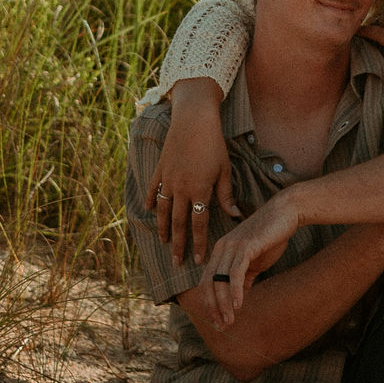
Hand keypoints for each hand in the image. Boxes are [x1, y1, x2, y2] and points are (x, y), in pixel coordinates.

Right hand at [146, 78, 240, 265]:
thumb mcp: (224, 170)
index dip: (199, 243)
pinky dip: (149, 202)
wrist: (193, 120)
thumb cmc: (214, 144)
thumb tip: (235, 215)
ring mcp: (167, 180)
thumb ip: (226, 195)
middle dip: (178, 244)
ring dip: (162, 228)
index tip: (199, 260)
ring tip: (164, 242)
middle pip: (177, 223)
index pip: (199, 224)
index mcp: (199, 191)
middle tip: (177, 262)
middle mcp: (180, 189)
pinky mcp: (159, 169)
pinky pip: (152, 190)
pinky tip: (148, 211)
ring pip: (161, 210)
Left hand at [199, 190, 302, 326]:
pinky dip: (236, 291)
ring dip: (223, 304)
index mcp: (220, 251)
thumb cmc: (271, 235)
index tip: (218, 322)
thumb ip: (244, 277)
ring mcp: (232, 246)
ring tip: (230, 321)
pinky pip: (235, 273)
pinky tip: (240, 305)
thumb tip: (238, 299)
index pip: (207, 282)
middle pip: (208, 284)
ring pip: (220, 281)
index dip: (209, 304)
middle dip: (213, 308)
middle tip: (223, 326)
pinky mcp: (246, 246)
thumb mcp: (254, 260)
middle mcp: (221, 248)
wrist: (287, 213)